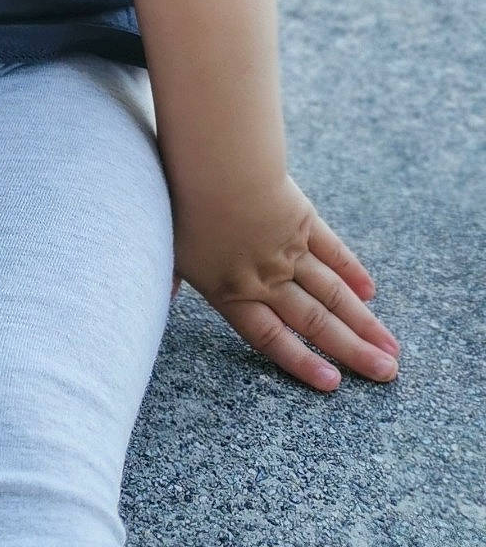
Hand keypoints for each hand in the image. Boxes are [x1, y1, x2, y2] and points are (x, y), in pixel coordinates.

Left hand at [172, 173, 400, 392]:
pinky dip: (353, 272)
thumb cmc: (178, 201)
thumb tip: (156, 302)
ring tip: (391, 349)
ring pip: (334, 294)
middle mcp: (265, 277)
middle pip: (315, 322)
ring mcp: (288, 249)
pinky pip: (333, 252)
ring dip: (364, 322)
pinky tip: (370, 293)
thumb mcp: (163, 246)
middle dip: (353, 351)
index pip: (270, 338)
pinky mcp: (302, 221)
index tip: (334, 383)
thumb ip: (167, 279)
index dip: (301, 363)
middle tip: (386, 373)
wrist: (214, 163)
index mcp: (230, 290)